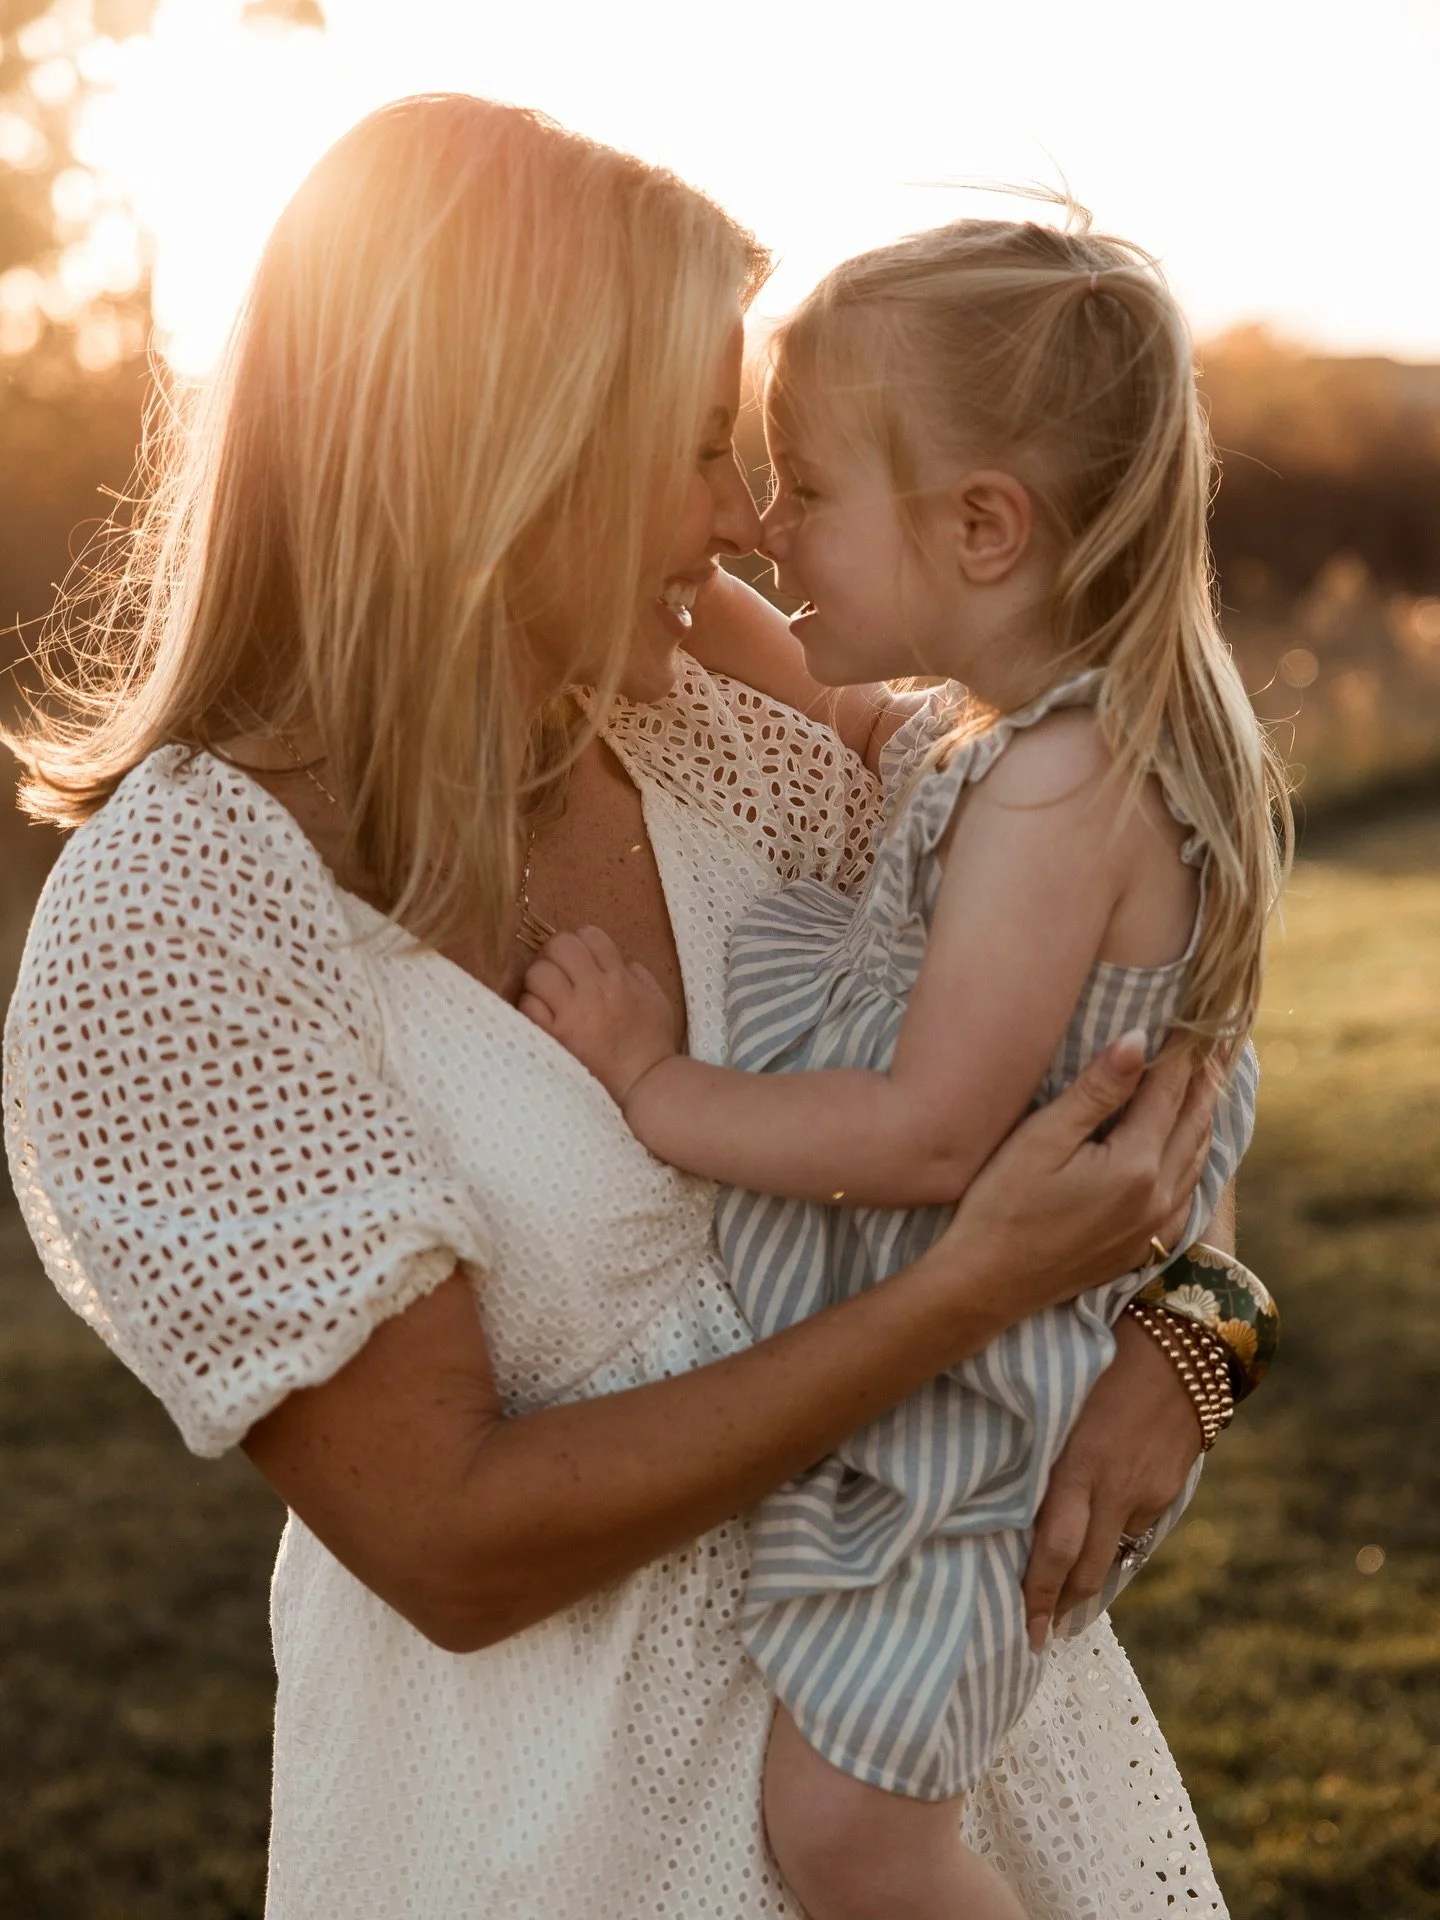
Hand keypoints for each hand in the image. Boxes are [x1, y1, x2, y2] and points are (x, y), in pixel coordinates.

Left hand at [519, 926, 678, 1103]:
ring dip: (540, 981)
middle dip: (557, 956)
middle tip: (560, 974)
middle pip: (559, 946)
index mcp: (618, 978)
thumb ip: (639, 976)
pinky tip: (542, 1018)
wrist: (643, 1085)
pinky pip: (527, 1005)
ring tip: (547, 996)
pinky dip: (531, 1007)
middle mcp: (592, 989)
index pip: (589, 935)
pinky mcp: (552, 1036)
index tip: (583, 962)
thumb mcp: (657, 1001)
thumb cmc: (652, 1044)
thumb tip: (620, 963)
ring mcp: (570, 1013)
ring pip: (537, 972)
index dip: (583, 945)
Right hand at [935, 1030, 1217, 1323]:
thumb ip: (1096, 1091)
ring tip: (1210, 1078)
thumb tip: (1139, 1040)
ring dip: (1204, 1113)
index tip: (1193, 1016)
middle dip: (1204, 1076)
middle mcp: (1158, 1197)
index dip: (1181, 1050)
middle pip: (1194, 1121)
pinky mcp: (1143, 1245)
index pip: (1169, 1091)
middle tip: (1216, 1037)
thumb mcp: (1042, 1139)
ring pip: (1197, 1156)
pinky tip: (1190, 1143)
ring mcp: (1155, 1226)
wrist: (987, 1284)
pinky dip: (1195, 1155)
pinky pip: (1188, 1190)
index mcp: (1136, 1165)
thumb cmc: (1002, 1205)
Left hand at [1021, 1312, 1200, 1647]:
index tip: (1024, 1633)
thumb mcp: (1059, 1393)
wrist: (1188, 1339)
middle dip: (1059, 1608)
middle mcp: (1115, 1488)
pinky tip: (1095, 1544)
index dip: (1037, 1595)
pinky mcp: (1168, 1490)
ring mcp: (1147, 1493)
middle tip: (1035, 1637)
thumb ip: (1034, 1438)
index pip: (1055, 1549)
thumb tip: (994, 1475)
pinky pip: (1133, 1527)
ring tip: (1058, 1604)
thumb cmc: (1103, 1350)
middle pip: (1086, 1572)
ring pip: (1111, 1555)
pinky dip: (1111, 1540)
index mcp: (1079, 1463)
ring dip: (1085, 1581)